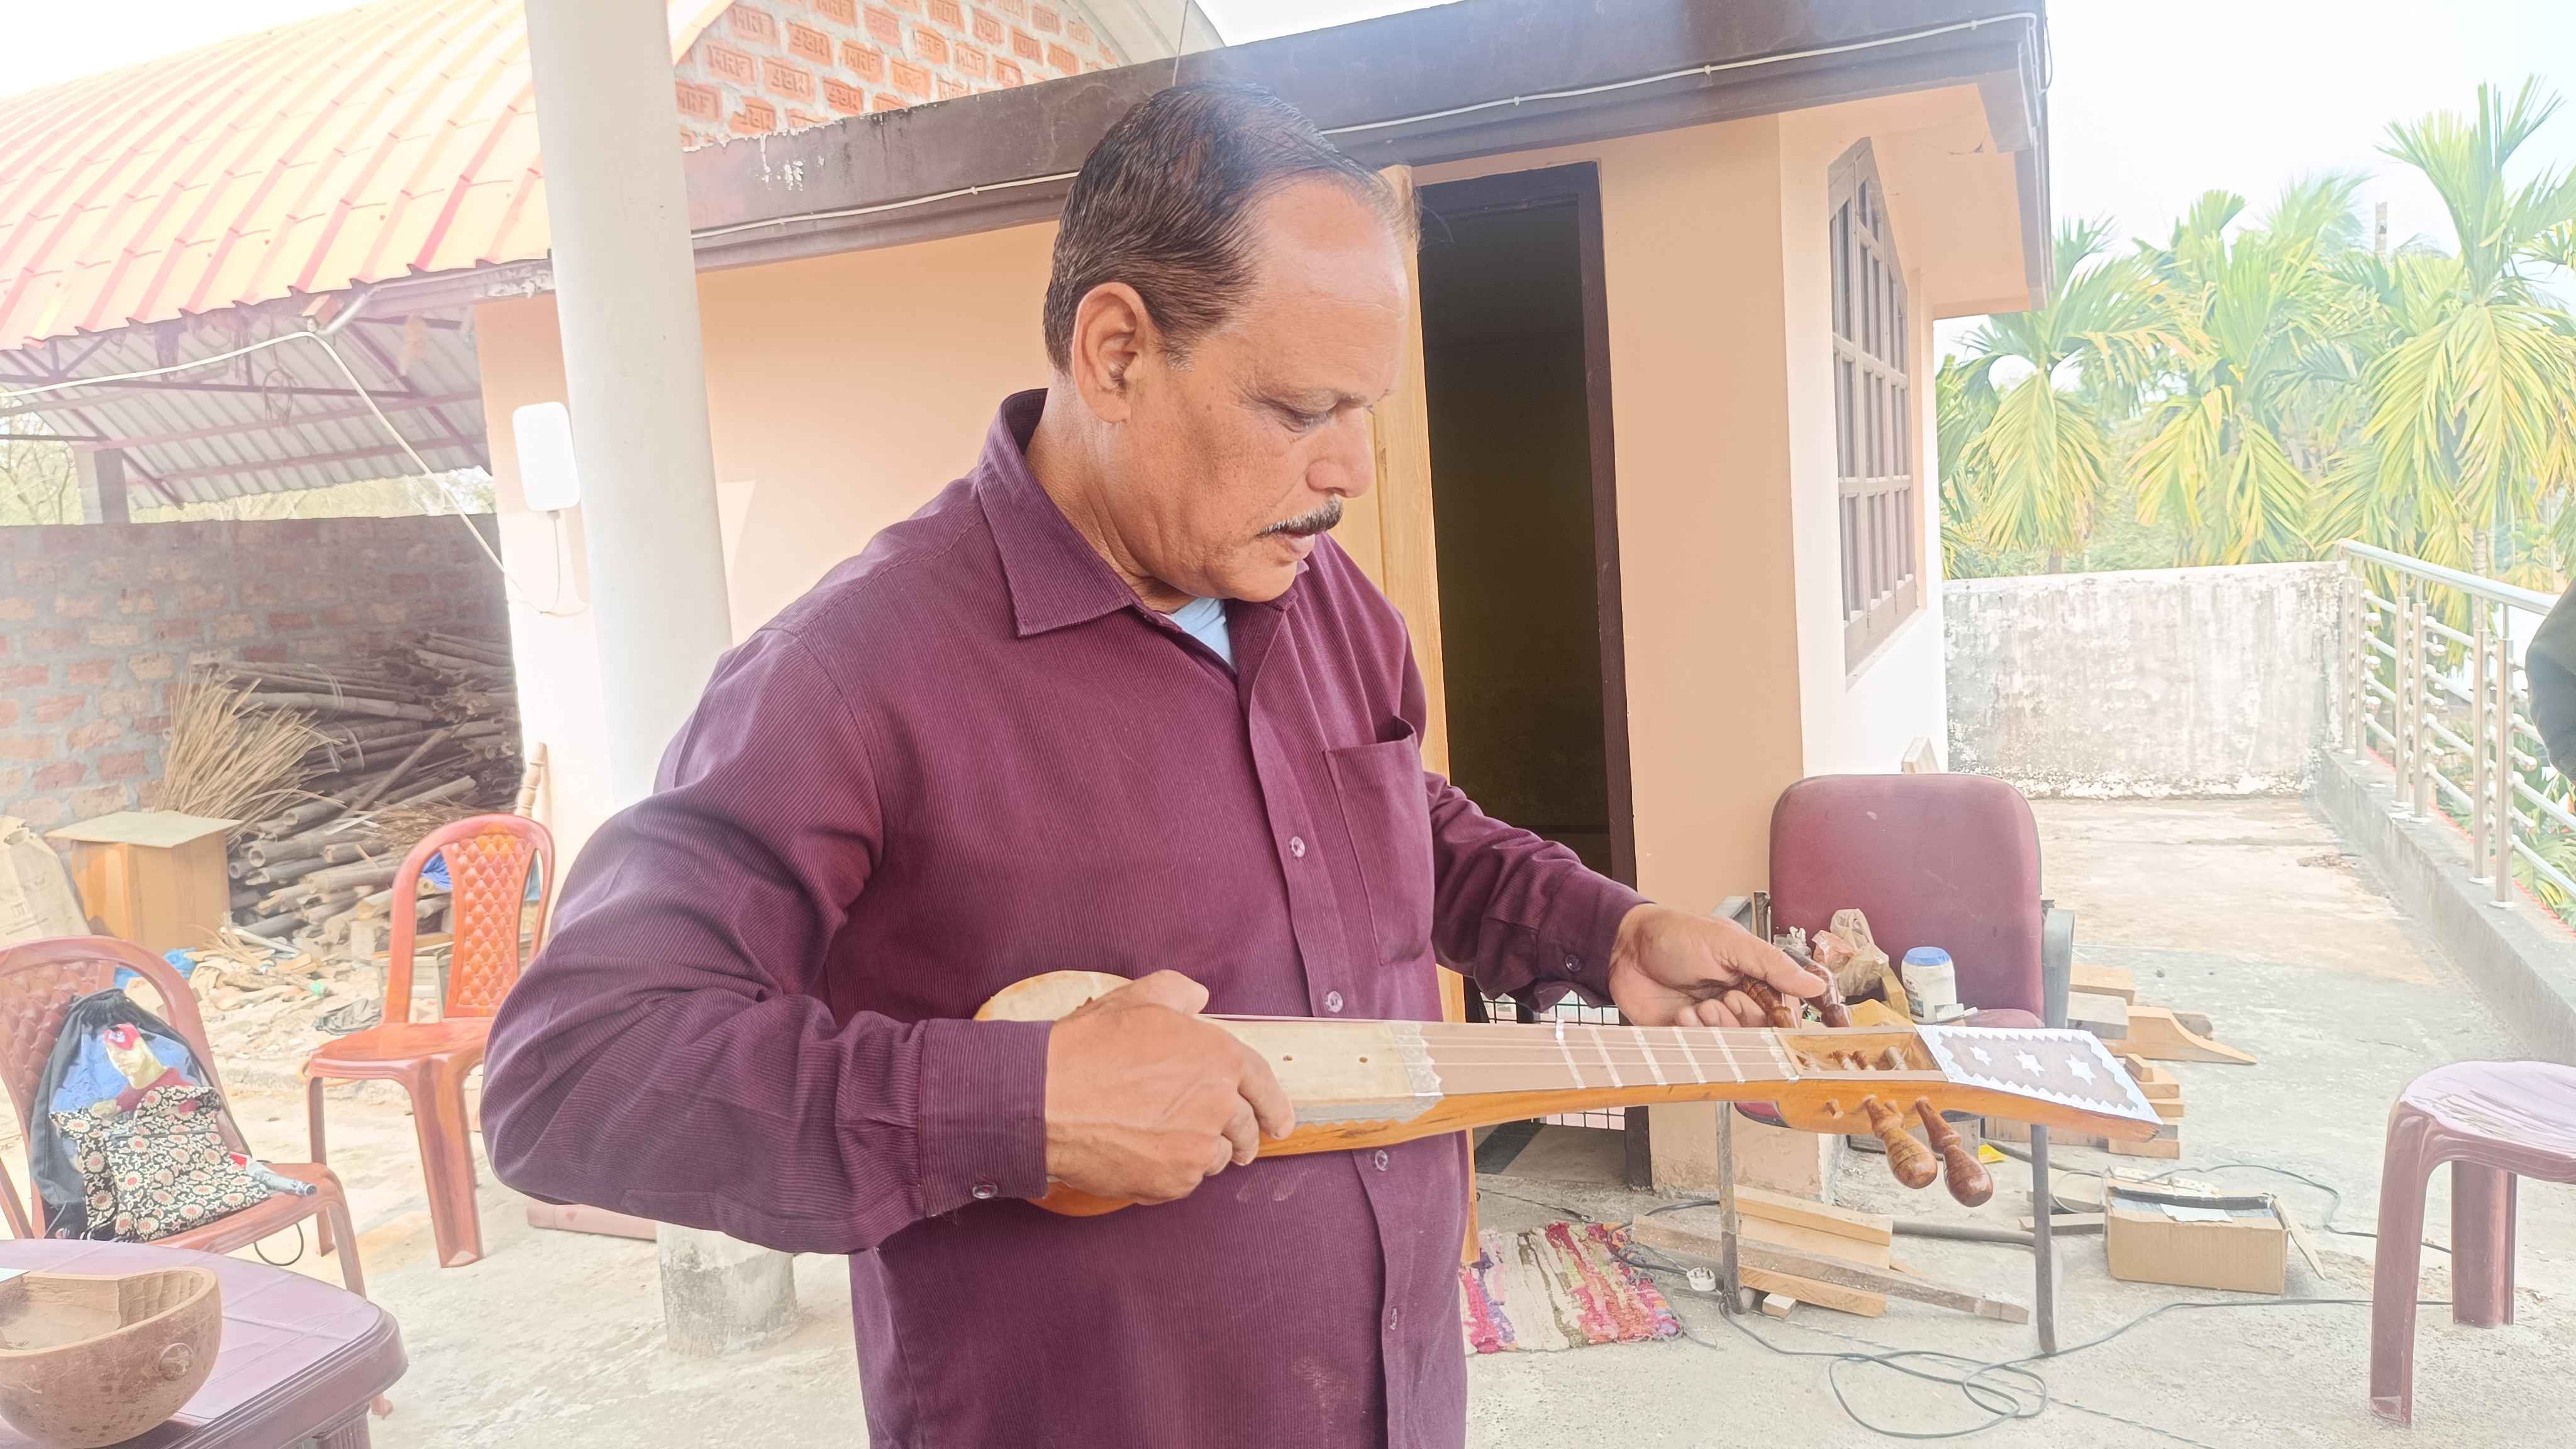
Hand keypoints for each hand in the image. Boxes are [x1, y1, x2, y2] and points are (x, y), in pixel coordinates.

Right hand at [1042, 971, 1296, 1202]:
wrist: (1046, 1099)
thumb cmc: (1088, 1048)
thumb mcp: (1138, 999)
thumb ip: (1178, 992)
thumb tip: (1200, 996)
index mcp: (1219, 1056)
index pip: (1264, 1086)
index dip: (1276, 1107)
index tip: (1281, 1125)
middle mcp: (1218, 1104)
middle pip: (1245, 1130)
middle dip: (1243, 1137)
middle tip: (1234, 1144)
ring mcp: (1197, 1147)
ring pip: (1216, 1158)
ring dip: (1202, 1153)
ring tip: (1168, 1140)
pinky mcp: (1173, 1181)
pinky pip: (1185, 1181)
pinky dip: (1172, 1172)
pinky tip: (1143, 1153)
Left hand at [1605, 904, 1826, 1027]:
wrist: (1623, 947)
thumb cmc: (1674, 936)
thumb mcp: (1728, 942)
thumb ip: (1771, 964)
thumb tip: (1813, 984)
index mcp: (1753, 978)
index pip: (1784, 1011)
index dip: (1784, 1021)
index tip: (1783, 1025)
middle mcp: (1735, 1002)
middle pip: (1761, 1034)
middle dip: (1744, 1021)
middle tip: (1726, 999)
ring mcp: (1711, 1021)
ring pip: (1734, 1046)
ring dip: (1718, 1028)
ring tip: (1700, 1006)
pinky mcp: (1686, 1037)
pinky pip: (1703, 1051)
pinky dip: (1695, 1036)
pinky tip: (1682, 1016)